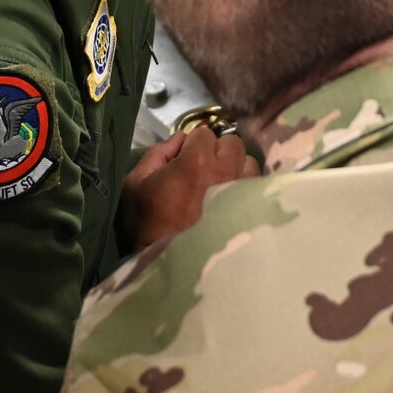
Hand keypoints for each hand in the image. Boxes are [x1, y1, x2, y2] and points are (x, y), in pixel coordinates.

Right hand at [119, 126, 258, 249]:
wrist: (168, 261)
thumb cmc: (148, 222)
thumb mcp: (136, 183)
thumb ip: (157, 152)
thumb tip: (179, 139)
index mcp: (198, 159)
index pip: (204, 132)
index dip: (192, 144)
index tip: (185, 159)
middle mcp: (226, 169)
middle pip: (231, 142)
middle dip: (217, 151)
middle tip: (204, 169)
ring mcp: (243, 188)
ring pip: (248, 161)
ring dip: (235, 167)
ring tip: (220, 183)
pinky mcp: (252, 207)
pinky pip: (256, 183)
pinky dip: (245, 184)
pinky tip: (231, 198)